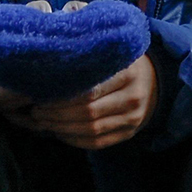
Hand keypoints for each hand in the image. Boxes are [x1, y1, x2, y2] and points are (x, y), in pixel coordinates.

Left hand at [17, 54, 157, 149]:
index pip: (90, 89)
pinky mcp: (128, 133)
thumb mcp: (113, 49)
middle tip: (36, 111)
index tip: (41, 95)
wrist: (154, 82)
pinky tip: (60, 132)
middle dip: (57, 114)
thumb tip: (52, 49)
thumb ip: (89, 49)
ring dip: (62, 128)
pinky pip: (98, 142)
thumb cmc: (122, 61)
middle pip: (88, 112)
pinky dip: (75, 140)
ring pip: (91, 130)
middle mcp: (134, 96)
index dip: (62, 96)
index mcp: (129, 71)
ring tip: (43, 121)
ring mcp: (133, 118)